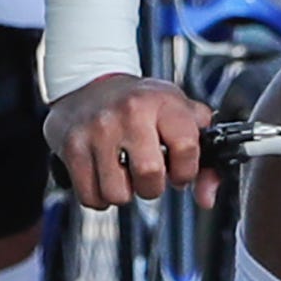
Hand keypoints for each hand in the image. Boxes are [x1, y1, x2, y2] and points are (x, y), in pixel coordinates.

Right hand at [45, 73, 209, 207]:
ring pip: (117, 193)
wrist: (89, 84)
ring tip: (123, 173)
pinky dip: (100, 197)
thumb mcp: (178, 113)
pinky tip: (104, 176)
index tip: (178, 170)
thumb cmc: (139, 103)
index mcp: (162, 103)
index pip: (187, 149)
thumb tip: (207, 196)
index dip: (186, 171)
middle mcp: (129, 113)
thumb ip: (203, 154)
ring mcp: (98, 130)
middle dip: (153, 187)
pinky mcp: (73, 147)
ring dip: (123, 193)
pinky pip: (91, 197)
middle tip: (147, 174)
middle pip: (150, 176)